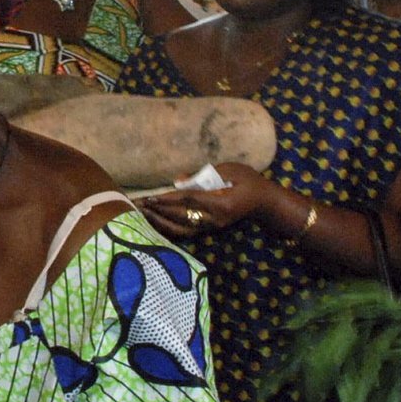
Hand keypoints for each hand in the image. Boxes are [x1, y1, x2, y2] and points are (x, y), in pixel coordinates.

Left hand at [141, 163, 278, 239]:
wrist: (264, 203)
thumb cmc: (249, 180)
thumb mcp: (230, 170)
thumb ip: (204, 175)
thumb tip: (178, 180)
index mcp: (221, 203)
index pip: (189, 201)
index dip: (168, 199)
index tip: (150, 197)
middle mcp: (214, 219)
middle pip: (181, 216)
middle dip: (158, 211)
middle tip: (137, 205)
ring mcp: (211, 227)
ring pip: (181, 229)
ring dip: (160, 222)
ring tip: (141, 214)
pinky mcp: (209, 229)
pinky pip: (185, 231)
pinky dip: (168, 227)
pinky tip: (154, 222)